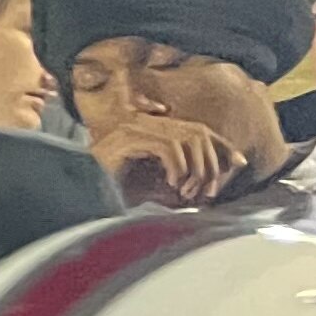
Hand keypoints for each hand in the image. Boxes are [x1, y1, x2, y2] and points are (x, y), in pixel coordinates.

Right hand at [84, 112, 245, 206]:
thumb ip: (177, 176)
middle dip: (213, 160)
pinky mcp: (128, 138)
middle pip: (197, 131)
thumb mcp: (151, 183)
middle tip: (211, 189)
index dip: (221, 145)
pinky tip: (173, 185)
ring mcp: (135, 128)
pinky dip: (177, 167)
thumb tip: (207, 182)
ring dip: (195, 168)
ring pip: (186, 139)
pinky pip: (168, 147)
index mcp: (152, 128)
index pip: (198, 129)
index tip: (239, 162)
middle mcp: (145, 122)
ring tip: (189, 191)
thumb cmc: (108, 190)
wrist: (75, 192)